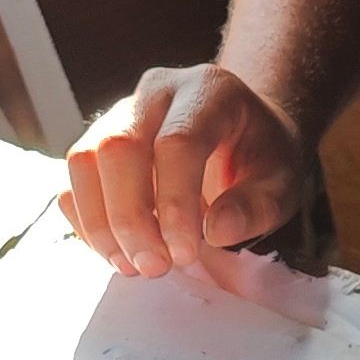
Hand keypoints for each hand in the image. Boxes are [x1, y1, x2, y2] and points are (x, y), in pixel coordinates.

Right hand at [61, 64, 320, 277]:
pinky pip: (75, 179)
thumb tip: (216, 231)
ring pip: (84, 159)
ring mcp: (120, 112)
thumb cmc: (260, 156)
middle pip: (118, 147)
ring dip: (100, 222)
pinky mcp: (98, 140)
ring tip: (132, 265)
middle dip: (129, 218)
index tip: (185, 254)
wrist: (242, 131)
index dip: (174, 203)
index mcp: (208, 91)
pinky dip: (87, 221)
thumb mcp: (284, 182)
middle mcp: (156, 92)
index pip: (177, 142)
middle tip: (154, 268)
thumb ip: (258, 207)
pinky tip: (118, 251)